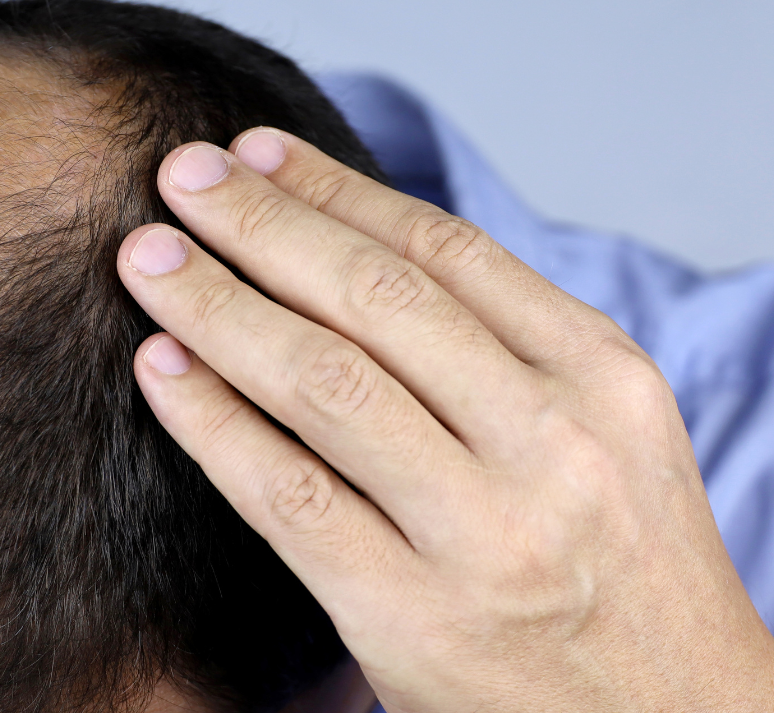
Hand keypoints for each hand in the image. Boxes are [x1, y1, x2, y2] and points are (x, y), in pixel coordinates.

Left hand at [117, 130, 773, 711]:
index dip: (335, 189)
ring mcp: (483, 535)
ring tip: (147, 256)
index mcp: (603, 378)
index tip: (259, 153)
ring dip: (216, 303)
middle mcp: (551, 443)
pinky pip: (287, 495)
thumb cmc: (627, 570)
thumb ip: (507, 347)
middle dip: (262, 222)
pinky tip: (161, 369)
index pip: (444, 249)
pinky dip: (210, 421)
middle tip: (182, 175)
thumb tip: (354, 247)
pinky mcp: (410, 620)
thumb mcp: (610, 434)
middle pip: (374, 297)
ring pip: (321, 380)